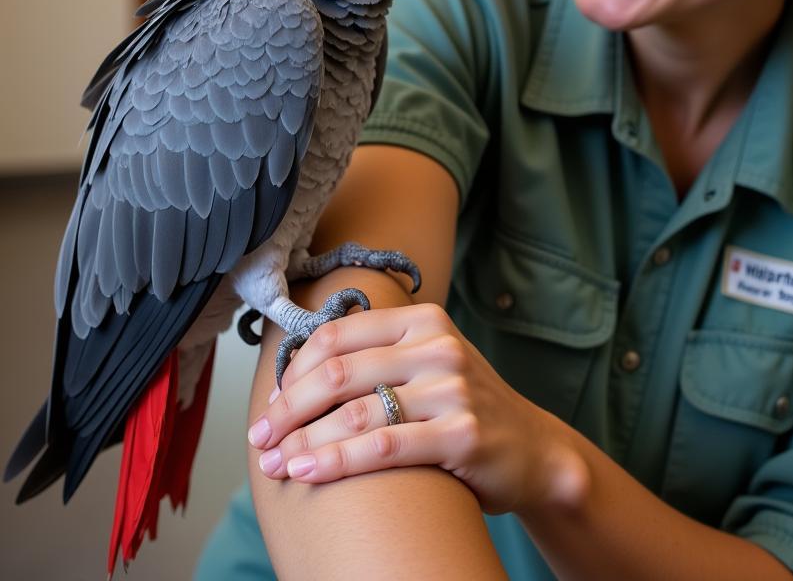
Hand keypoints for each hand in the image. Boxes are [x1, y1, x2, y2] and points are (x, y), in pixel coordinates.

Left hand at [246, 303, 585, 515]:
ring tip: (274, 464)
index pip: (337, 335)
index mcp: (422, 320)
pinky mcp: (461, 433)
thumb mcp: (428, 363)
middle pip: (338, 373)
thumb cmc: (463, 407)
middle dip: (288, 409)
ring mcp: (453, 388)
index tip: (268, 404)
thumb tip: (294, 376)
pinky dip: (337, 461)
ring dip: (304, 441)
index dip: (292, 370)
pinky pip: (385, 447)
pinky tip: (306, 473)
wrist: (533, 448)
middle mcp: (438, 346)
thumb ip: (377, 357)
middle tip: (260, 438)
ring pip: (356, 412)